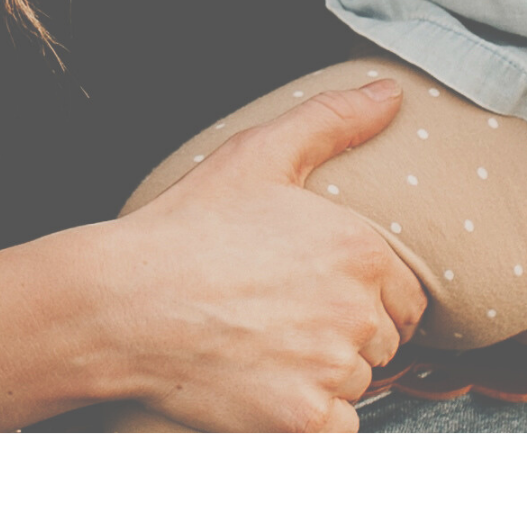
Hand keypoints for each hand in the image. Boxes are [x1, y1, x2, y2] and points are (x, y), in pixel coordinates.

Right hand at [95, 82, 428, 436]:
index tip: (311, 300)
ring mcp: (331, 367)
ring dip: (320, 379)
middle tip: (277, 324)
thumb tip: (388, 94)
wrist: (120, 304)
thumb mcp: (255, 158)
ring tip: (261, 353)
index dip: (363, 301)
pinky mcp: (302, 416)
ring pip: (355, 387)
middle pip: (379, 344)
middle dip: (340, 339)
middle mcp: (356, 310)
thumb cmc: (181, 233)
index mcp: (360, 250)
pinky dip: (311, 423)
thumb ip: (329, 122)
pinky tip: (270, 395)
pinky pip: (338, 432)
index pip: (406, 299)